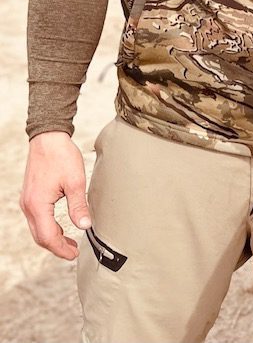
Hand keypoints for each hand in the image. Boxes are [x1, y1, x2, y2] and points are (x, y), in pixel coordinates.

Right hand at [21, 131, 90, 260]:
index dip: (61, 249)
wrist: (48, 139)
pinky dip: (48, 227)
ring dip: (52, 237)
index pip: (47, 236)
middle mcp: (28, 206)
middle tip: (73, 252)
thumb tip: (85, 226)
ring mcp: (27, 201)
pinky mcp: (30, 196)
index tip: (74, 254)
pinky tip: (60, 226)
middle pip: (40, 236)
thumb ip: (79, 206)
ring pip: (37, 228)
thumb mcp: (75, 182)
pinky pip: (36, 219)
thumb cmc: (62, 157)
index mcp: (38, 205)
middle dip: (56, 247)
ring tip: (69, 242)